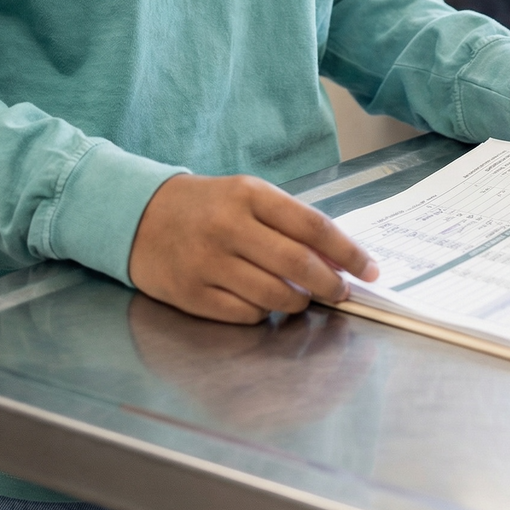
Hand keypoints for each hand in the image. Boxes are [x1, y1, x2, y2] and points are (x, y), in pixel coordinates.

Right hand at [129, 173, 377, 324]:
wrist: (138, 216)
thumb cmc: (204, 205)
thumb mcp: (246, 197)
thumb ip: (289, 223)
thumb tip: (339, 259)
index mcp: (247, 194)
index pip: (311, 225)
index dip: (347, 251)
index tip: (371, 269)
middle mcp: (228, 226)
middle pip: (297, 265)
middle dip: (330, 285)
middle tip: (342, 293)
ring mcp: (208, 262)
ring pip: (275, 296)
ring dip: (299, 302)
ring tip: (300, 296)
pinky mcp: (192, 294)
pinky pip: (246, 315)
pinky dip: (264, 312)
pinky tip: (261, 301)